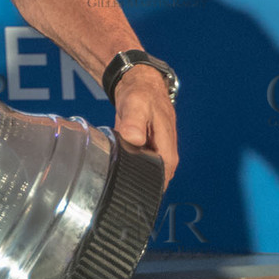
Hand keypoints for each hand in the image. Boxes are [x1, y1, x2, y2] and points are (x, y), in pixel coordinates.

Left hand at [112, 66, 178, 185]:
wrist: (139, 86)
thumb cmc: (142, 95)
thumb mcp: (137, 106)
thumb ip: (135, 122)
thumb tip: (134, 139)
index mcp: (167, 151)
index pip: (160, 180)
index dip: (145, 187)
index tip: (127, 192)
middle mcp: (163, 156)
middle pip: (151, 180)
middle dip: (134, 185)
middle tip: (114, 189)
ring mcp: (153, 154)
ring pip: (142, 174)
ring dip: (129, 176)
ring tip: (111, 179)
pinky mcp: (144, 151)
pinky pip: (135, 165)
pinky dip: (125, 166)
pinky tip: (112, 167)